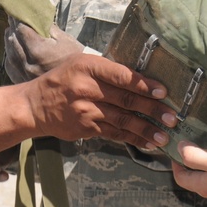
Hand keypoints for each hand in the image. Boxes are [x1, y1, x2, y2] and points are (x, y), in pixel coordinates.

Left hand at [5, 21, 83, 82]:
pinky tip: (10, 52)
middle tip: (12, 20)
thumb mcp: (64, 39)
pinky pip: (11, 69)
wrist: (82, 82)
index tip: (16, 12)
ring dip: (9, 42)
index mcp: (38, 50)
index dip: (18, 20)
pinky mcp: (25, 82)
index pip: (22, 30)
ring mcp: (25, 74)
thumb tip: (36, 16)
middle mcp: (28, 63)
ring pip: (10, 54)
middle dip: (13, 29)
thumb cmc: (76, 57)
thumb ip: (47, 28)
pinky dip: (9, 58)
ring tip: (9, 33)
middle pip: (14, 41)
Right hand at [24, 53, 175, 149]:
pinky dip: (132, 138)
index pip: (121, 75)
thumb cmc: (62, 80)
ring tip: (165, 135)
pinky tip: (147, 142)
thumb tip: (140, 78)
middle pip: (125, 99)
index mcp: (87, 67)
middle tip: (172, 117)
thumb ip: (106, 69)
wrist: (35, 106)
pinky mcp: (86, 128)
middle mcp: (86, 89)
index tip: (163, 91)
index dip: (144, 84)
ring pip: (122, 120)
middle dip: (152, 109)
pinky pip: (114, 134)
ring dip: (146, 129)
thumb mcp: (80, 64)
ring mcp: (85, 111)